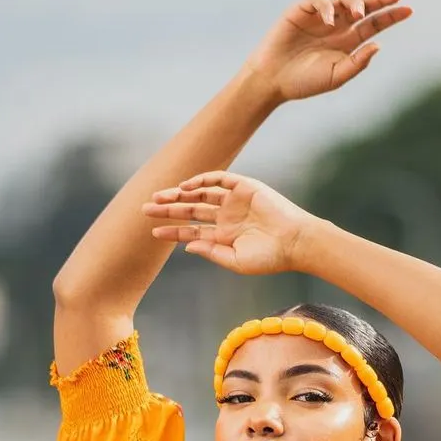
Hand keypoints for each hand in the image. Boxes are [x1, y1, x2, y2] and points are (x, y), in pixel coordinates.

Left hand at [142, 172, 313, 275]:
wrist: (295, 241)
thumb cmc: (269, 258)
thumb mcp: (235, 261)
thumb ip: (211, 252)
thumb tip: (186, 245)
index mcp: (224, 237)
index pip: (192, 231)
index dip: (172, 231)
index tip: (152, 232)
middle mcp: (226, 217)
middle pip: (191, 211)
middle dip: (168, 209)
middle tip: (145, 209)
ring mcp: (235, 201)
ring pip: (200, 194)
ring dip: (179, 194)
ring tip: (159, 196)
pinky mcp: (245, 187)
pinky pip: (218, 179)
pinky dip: (202, 181)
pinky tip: (186, 187)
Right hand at [246, 0, 411, 101]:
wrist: (273, 80)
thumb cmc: (304, 83)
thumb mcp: (336, 77)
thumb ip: (357, 63)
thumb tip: (378, 45)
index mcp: (347, 43)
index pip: (373, 26)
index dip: (390, 17)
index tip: (408, 10)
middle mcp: (337, 27)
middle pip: (363, 8)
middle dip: (380, 0)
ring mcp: (320, 17)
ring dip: (355, 3)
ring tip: (359, 15)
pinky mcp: (302, 10)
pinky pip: (321, 1)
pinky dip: (328, 7)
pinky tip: (330, 21)